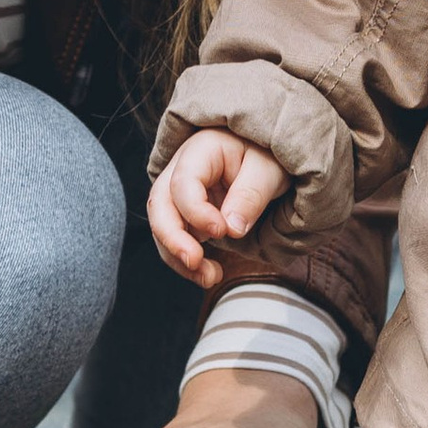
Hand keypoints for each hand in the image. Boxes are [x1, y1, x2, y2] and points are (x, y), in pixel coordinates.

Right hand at [147, 130, 288, 289]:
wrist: (266, 158)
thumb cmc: (267, 156)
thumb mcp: (268, 170)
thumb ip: (250, 195)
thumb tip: (232, 228)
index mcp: (201, 150)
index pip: (183, 183)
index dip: (196, 211)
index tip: (221, 230)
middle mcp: (180, 170)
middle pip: (159, 204)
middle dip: (172, 238)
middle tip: (194, 261)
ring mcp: (179, 194)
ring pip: (162, 226)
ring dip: (179, 256)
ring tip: (210, 277)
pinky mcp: (184, 214)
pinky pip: (176, 239)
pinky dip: (186, 261)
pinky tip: (208, 274)